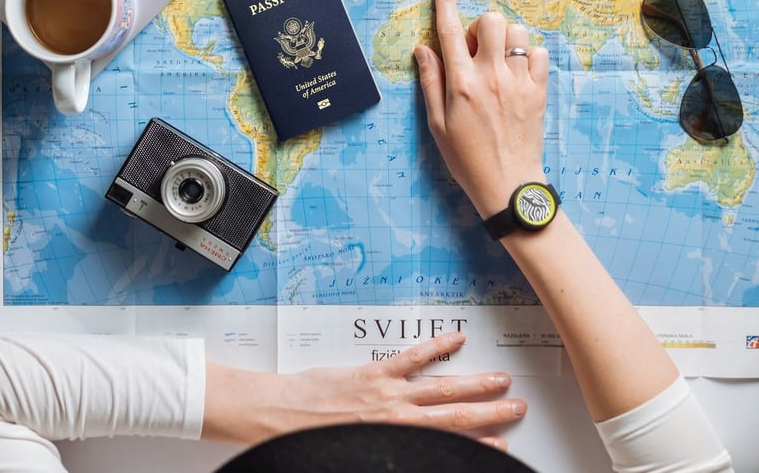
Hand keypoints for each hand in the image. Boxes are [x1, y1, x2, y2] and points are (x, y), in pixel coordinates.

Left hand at [203, 332, 524, 449]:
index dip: (479, 444)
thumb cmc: (307, 440)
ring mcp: (388, 392)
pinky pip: (413, 357)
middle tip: (517, 409)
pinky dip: (437, 346)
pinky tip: (455, 339)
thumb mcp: (350, 453)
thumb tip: (405, 446)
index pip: (447, 442)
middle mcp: (397, 418)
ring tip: (502, 382)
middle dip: (490, 414)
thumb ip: (383, 445)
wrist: (275, 416)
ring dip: (475, 385)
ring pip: (443, 387)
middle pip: (455, 415)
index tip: (501, 445)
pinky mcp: (373, 372)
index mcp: (392, 438)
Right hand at [414, 0, 548, 218]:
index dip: (445, 0)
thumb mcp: (437, 124)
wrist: (507, 184)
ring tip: (498, 63)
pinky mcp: (539, 91)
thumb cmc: (466, 158)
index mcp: (461, 84)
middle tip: (475, 52)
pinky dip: (528, 56)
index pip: (450, 31)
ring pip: (516, 32)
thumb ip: (431, 82)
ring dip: (504, 39)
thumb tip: (423, 47)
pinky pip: (539, 53)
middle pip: (490, 20)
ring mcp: (518, 82)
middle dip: (480, 27)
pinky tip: (517, 75)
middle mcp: (490, 76)